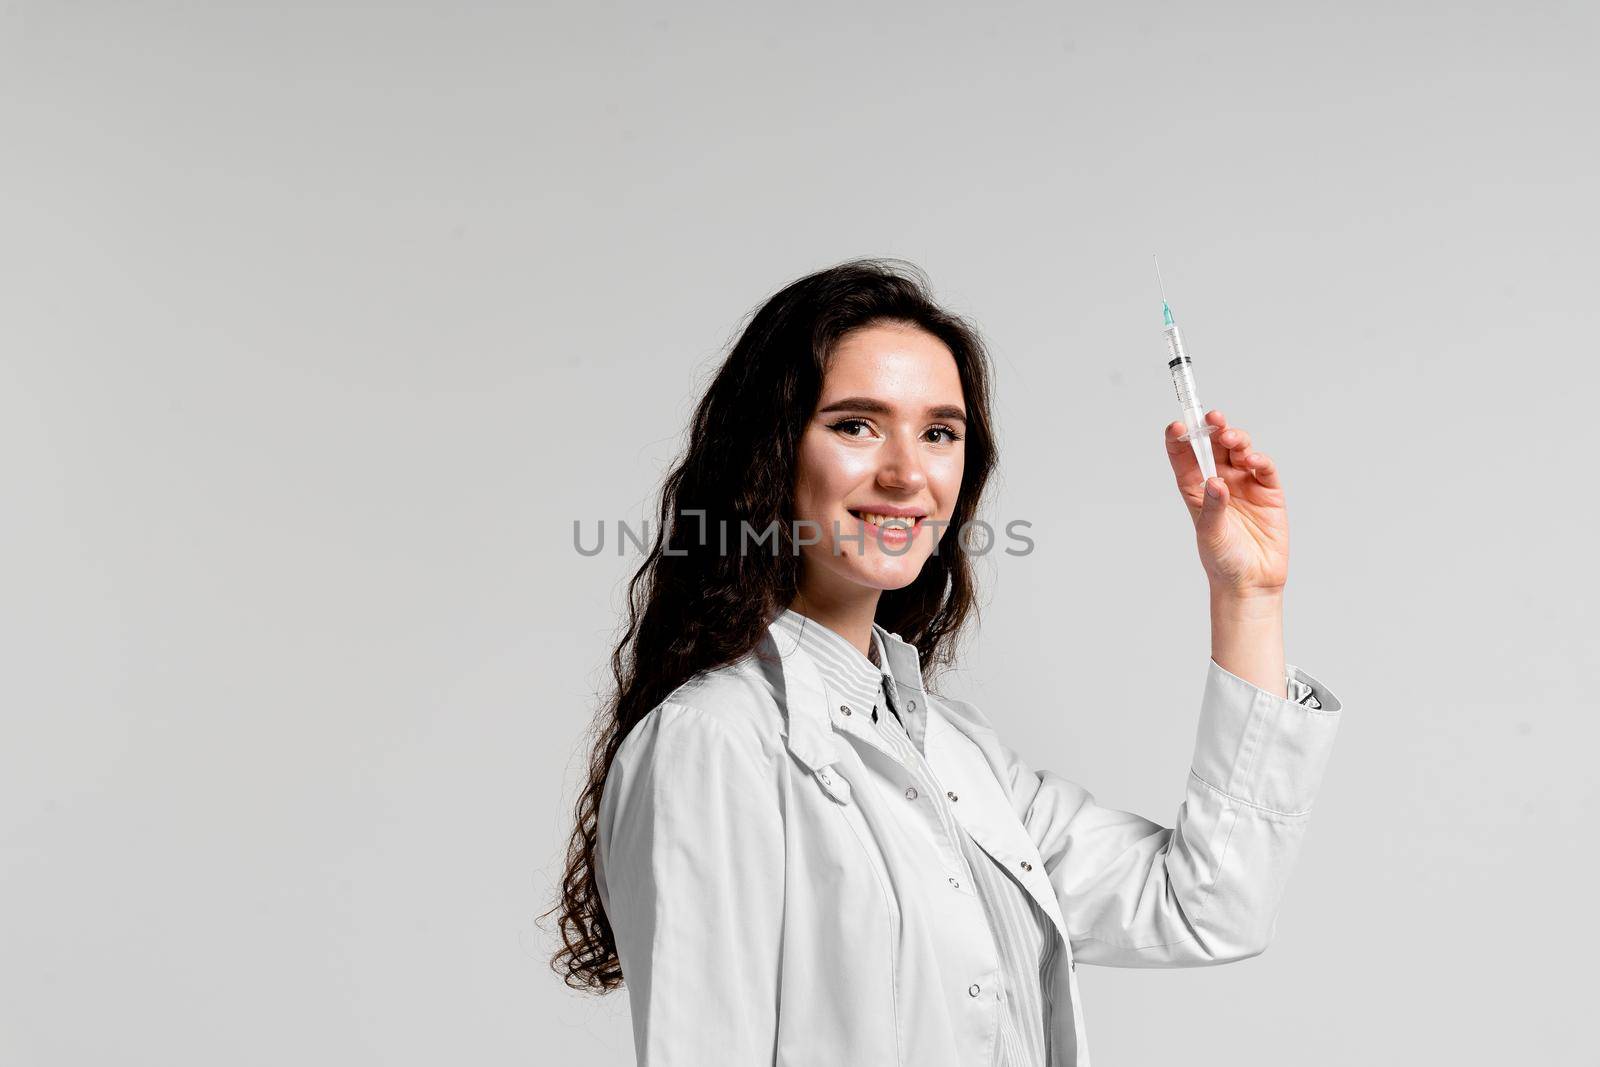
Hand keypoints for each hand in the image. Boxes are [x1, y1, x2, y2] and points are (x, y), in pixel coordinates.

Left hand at [1164, 410, 1287, 594]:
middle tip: (1213, 419)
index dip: (1180, 439)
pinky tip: (1252, 460)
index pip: (1184, 457)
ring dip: (1236, 439)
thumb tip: (1215, 480)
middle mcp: (1219, 481)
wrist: (1251, 581)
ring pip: (1239, 451)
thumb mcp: (1210, 533)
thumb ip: (1213, 506)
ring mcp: (1244, 484)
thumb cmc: (1222, 559)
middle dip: (1213, 429)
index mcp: (1195, 488)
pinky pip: (1264, 468)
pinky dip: (1259, 460)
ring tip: (1232, 439)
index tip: (1178, 426)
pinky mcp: (1268, 492)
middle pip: (1214, 446)